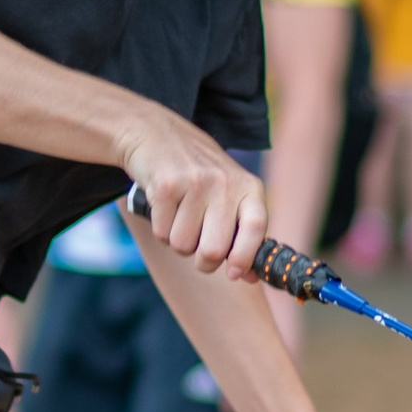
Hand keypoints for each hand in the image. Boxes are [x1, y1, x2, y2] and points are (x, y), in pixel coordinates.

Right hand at [121, 114, 268, 274]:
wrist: (155, 134)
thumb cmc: (198, 175)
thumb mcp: (229, 193)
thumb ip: (242, 232)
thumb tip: (251, 277)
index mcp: (248, 187)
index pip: (256, 228)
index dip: (246, 257)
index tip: (233, 273)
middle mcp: (225, 183)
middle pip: (215, 250)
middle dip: (202, 260)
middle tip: (197, 246)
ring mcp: (195, 183)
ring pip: (184, 246)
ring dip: (178, 241)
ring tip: (179, 215)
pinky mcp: (166, 186)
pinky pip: (162, 234)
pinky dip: (160, 229)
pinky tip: (164, 207)